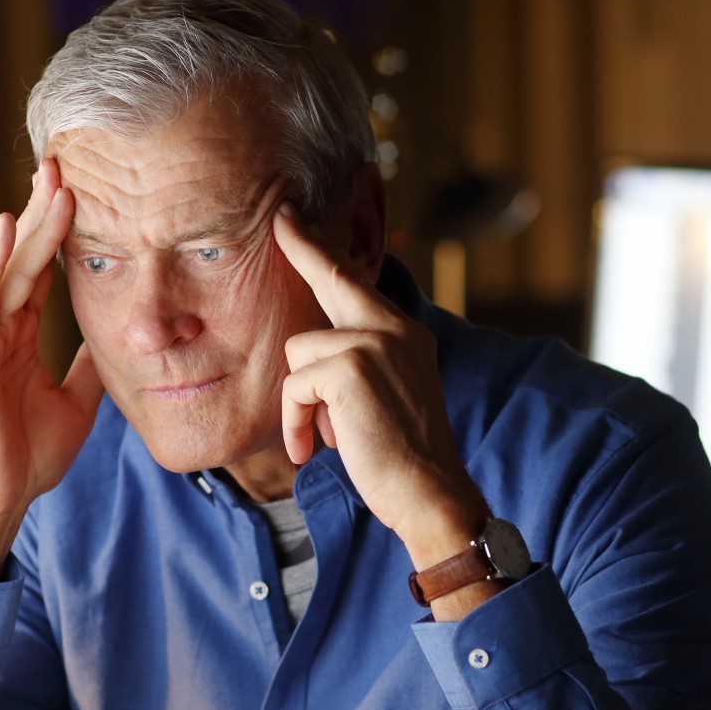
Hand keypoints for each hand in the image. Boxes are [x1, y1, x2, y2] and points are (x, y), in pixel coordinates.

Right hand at [0, 159, 106, 584]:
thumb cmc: (27, 455)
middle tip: (62, 166)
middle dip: (43, 214)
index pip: (41, 273)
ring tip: (46, 184)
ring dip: (26, 226)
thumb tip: (113, 341)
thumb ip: (87, 366)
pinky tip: (8, 231)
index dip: (58, 235)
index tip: (80, 195)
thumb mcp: (76, 402)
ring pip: (5, 268)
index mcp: (18, 338)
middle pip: (23, 259)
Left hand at [274, 204, 486, 572]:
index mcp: (406, 334)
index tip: (295, 222)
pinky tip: (314, 449)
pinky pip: (295, 385)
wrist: (430, 491)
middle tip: (281, 218)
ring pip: (299, 351)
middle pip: (333, 278)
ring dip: (300, 402)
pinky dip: (296, 422)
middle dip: (304, 247)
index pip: (357, 283)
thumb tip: (311, 358)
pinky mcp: (350, 367)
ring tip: (325, 436)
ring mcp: (374, 343)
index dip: (322, 252)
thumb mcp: (387, 397)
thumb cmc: (404, 458)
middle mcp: (395, 328)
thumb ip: (360, 364)